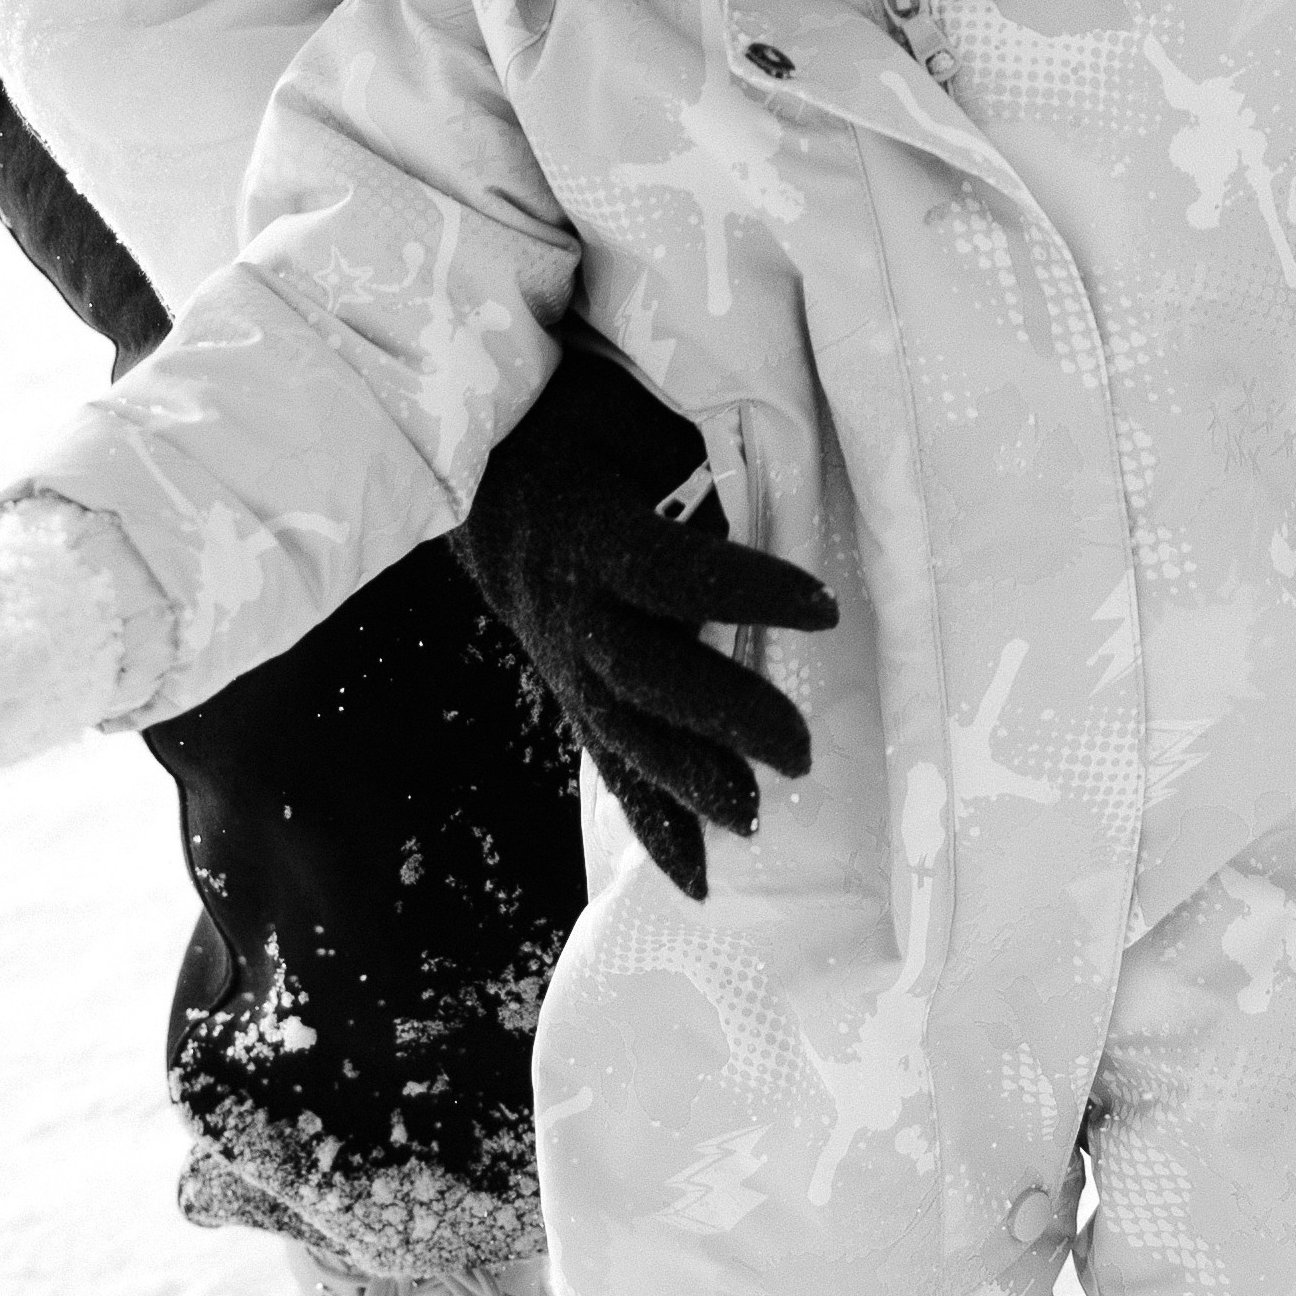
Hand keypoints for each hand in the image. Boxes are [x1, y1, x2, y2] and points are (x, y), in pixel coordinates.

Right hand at [456, 339, 838, 901]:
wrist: (472, 476)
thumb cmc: (566, 429)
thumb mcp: (618, 412)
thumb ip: (678, 456)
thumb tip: (746, 504)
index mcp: (589, 535)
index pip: (673, 572)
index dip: (745, 590)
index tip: (823, 604)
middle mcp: (572, 613)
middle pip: (647, 677)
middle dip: (723, 719)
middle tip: (799, 751)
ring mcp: (568, 665)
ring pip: (627, 737)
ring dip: (692, 786)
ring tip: (759, 819)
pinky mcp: (574, 695)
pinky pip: (612, 766)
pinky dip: (655, 827)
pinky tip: (702, 883)